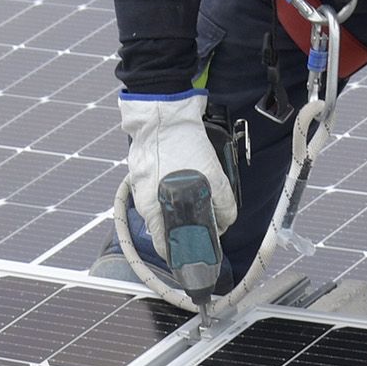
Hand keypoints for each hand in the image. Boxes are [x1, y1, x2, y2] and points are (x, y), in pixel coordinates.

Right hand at [117, 93, 234, 240]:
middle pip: (164, 226)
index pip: (162, 245)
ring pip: (161, 206)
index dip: (180, 252)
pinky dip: (171, 188)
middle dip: (184, 228)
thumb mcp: (213, 177)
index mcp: (152, 208)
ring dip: (178, 206)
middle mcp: (142, 200)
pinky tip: (184, 179)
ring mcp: (140, 184)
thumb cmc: (183, 145)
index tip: (195, 252)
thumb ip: (223, 204)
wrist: (165, 113)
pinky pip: (157, 187)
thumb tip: (226, 222)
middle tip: (203, 224)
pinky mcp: (142, 169)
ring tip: (197, 197)